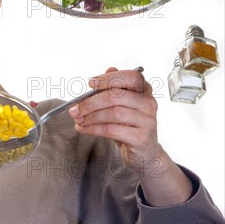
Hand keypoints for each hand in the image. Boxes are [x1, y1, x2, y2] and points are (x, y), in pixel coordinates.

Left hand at [69, 67, 193, 205]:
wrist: (144, 153)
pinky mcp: (141, 138)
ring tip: (78, 120)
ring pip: (114, 113)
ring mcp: (147, 121)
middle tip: (75, 109)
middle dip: (91, 102)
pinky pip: (112, 130)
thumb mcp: (121, 105)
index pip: (130, 77)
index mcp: (144, 91)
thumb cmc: (129, 125)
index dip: (109, 78)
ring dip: (90, 117)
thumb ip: (114, 88)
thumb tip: (108, 70)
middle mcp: (149, 103)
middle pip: (117, 96)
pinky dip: (93, 129)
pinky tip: (83, 129)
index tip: (90, 83)